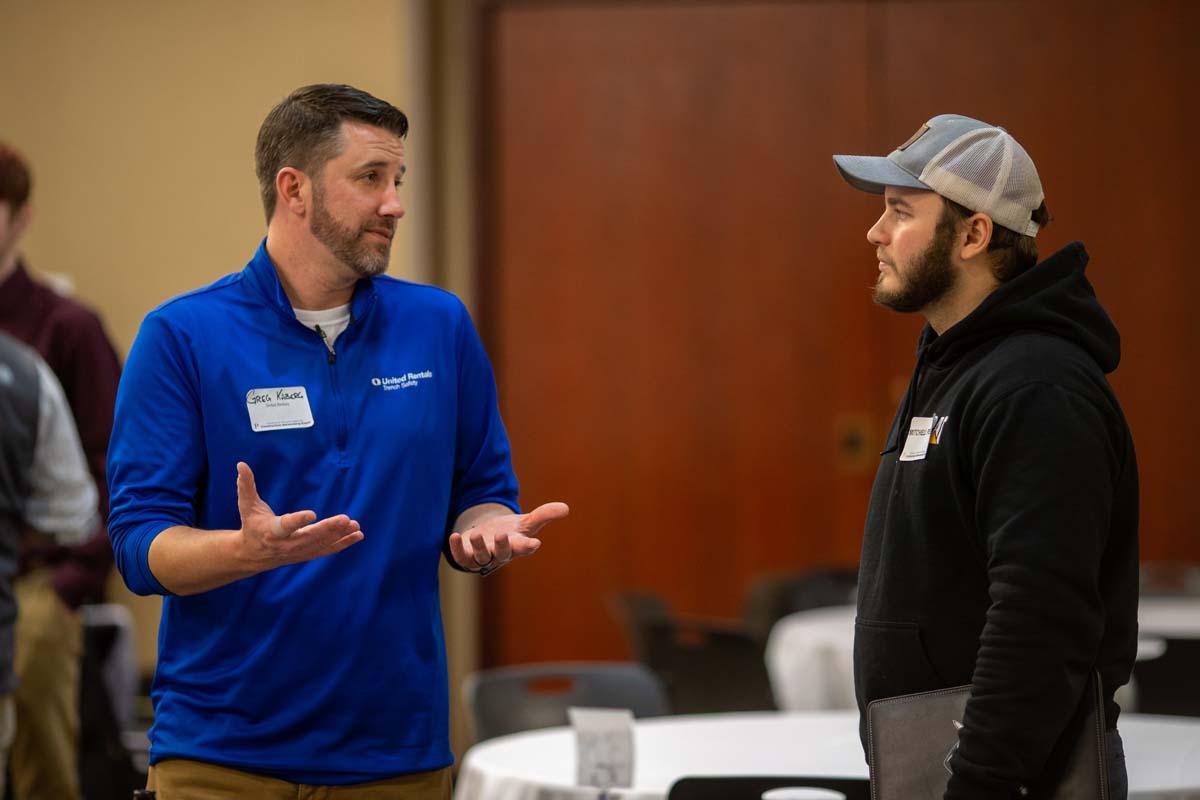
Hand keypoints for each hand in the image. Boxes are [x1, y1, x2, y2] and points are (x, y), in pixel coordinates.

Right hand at [235, 462, 363, 570]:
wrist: (252, 554)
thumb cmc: (252, 524)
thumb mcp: (247, 505)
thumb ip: (246, 485)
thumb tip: (241, 464)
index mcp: (271, 531)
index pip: (286, 525)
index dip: (298, 520)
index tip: (312, 513)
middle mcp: (286, 544)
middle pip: (309, 537)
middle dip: (327, 529)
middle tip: (344, 519)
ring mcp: (298, 552)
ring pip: (321, 545)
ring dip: (339, 536)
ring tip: (355, 525)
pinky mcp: (306, 554)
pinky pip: (327, 550)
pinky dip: (343, 544)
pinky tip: (357, 535)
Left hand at [447, 502, 568, 574]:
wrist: (486, 539)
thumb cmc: (509, 532)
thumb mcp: (526, 522)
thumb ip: (544, 515)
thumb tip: (566, 508)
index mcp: (516, 546)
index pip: (524, 548)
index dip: (528, 546)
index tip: (534, 543)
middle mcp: (500, 554)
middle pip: (502, 554)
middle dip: (502, 546)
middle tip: (502, 535)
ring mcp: (482, 557)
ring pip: (481, 557)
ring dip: (478, 547)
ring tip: (476, 534)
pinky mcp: (466, 557)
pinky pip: (461, 557)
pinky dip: (456, 549)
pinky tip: (453, 536)